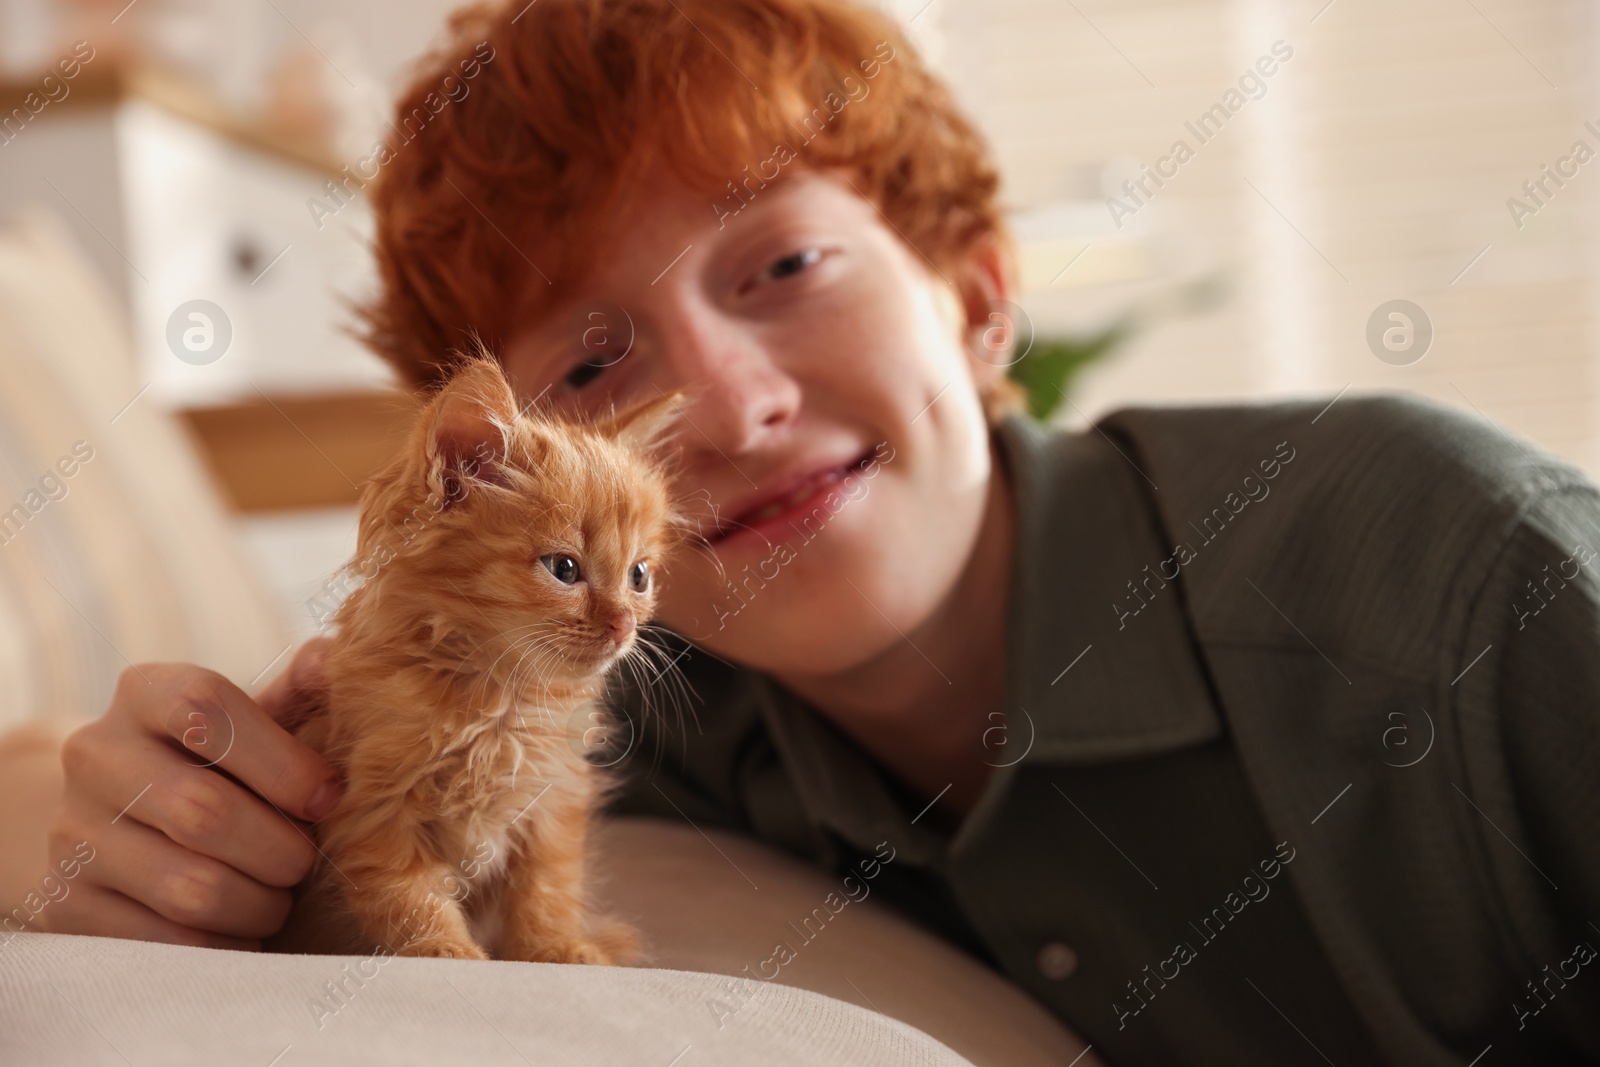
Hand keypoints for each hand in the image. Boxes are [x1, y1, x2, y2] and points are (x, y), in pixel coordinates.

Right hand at [36, 640, 338, 948]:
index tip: (328, 800)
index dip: (283, 761)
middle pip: (203, 811)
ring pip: (189, 887)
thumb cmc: (224, 765)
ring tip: (276, 898)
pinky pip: (165, 942)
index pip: (208, 710)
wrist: (125, 823)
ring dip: (258, 904)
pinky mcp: (65, 903)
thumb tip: (338, 657)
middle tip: (305, 862)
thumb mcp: (259, 720)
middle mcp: (95, 753)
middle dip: (280, 850)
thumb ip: (302, 691)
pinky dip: (222, 944)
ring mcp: (72, 831)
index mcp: (146, 692)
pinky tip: (241, 930)